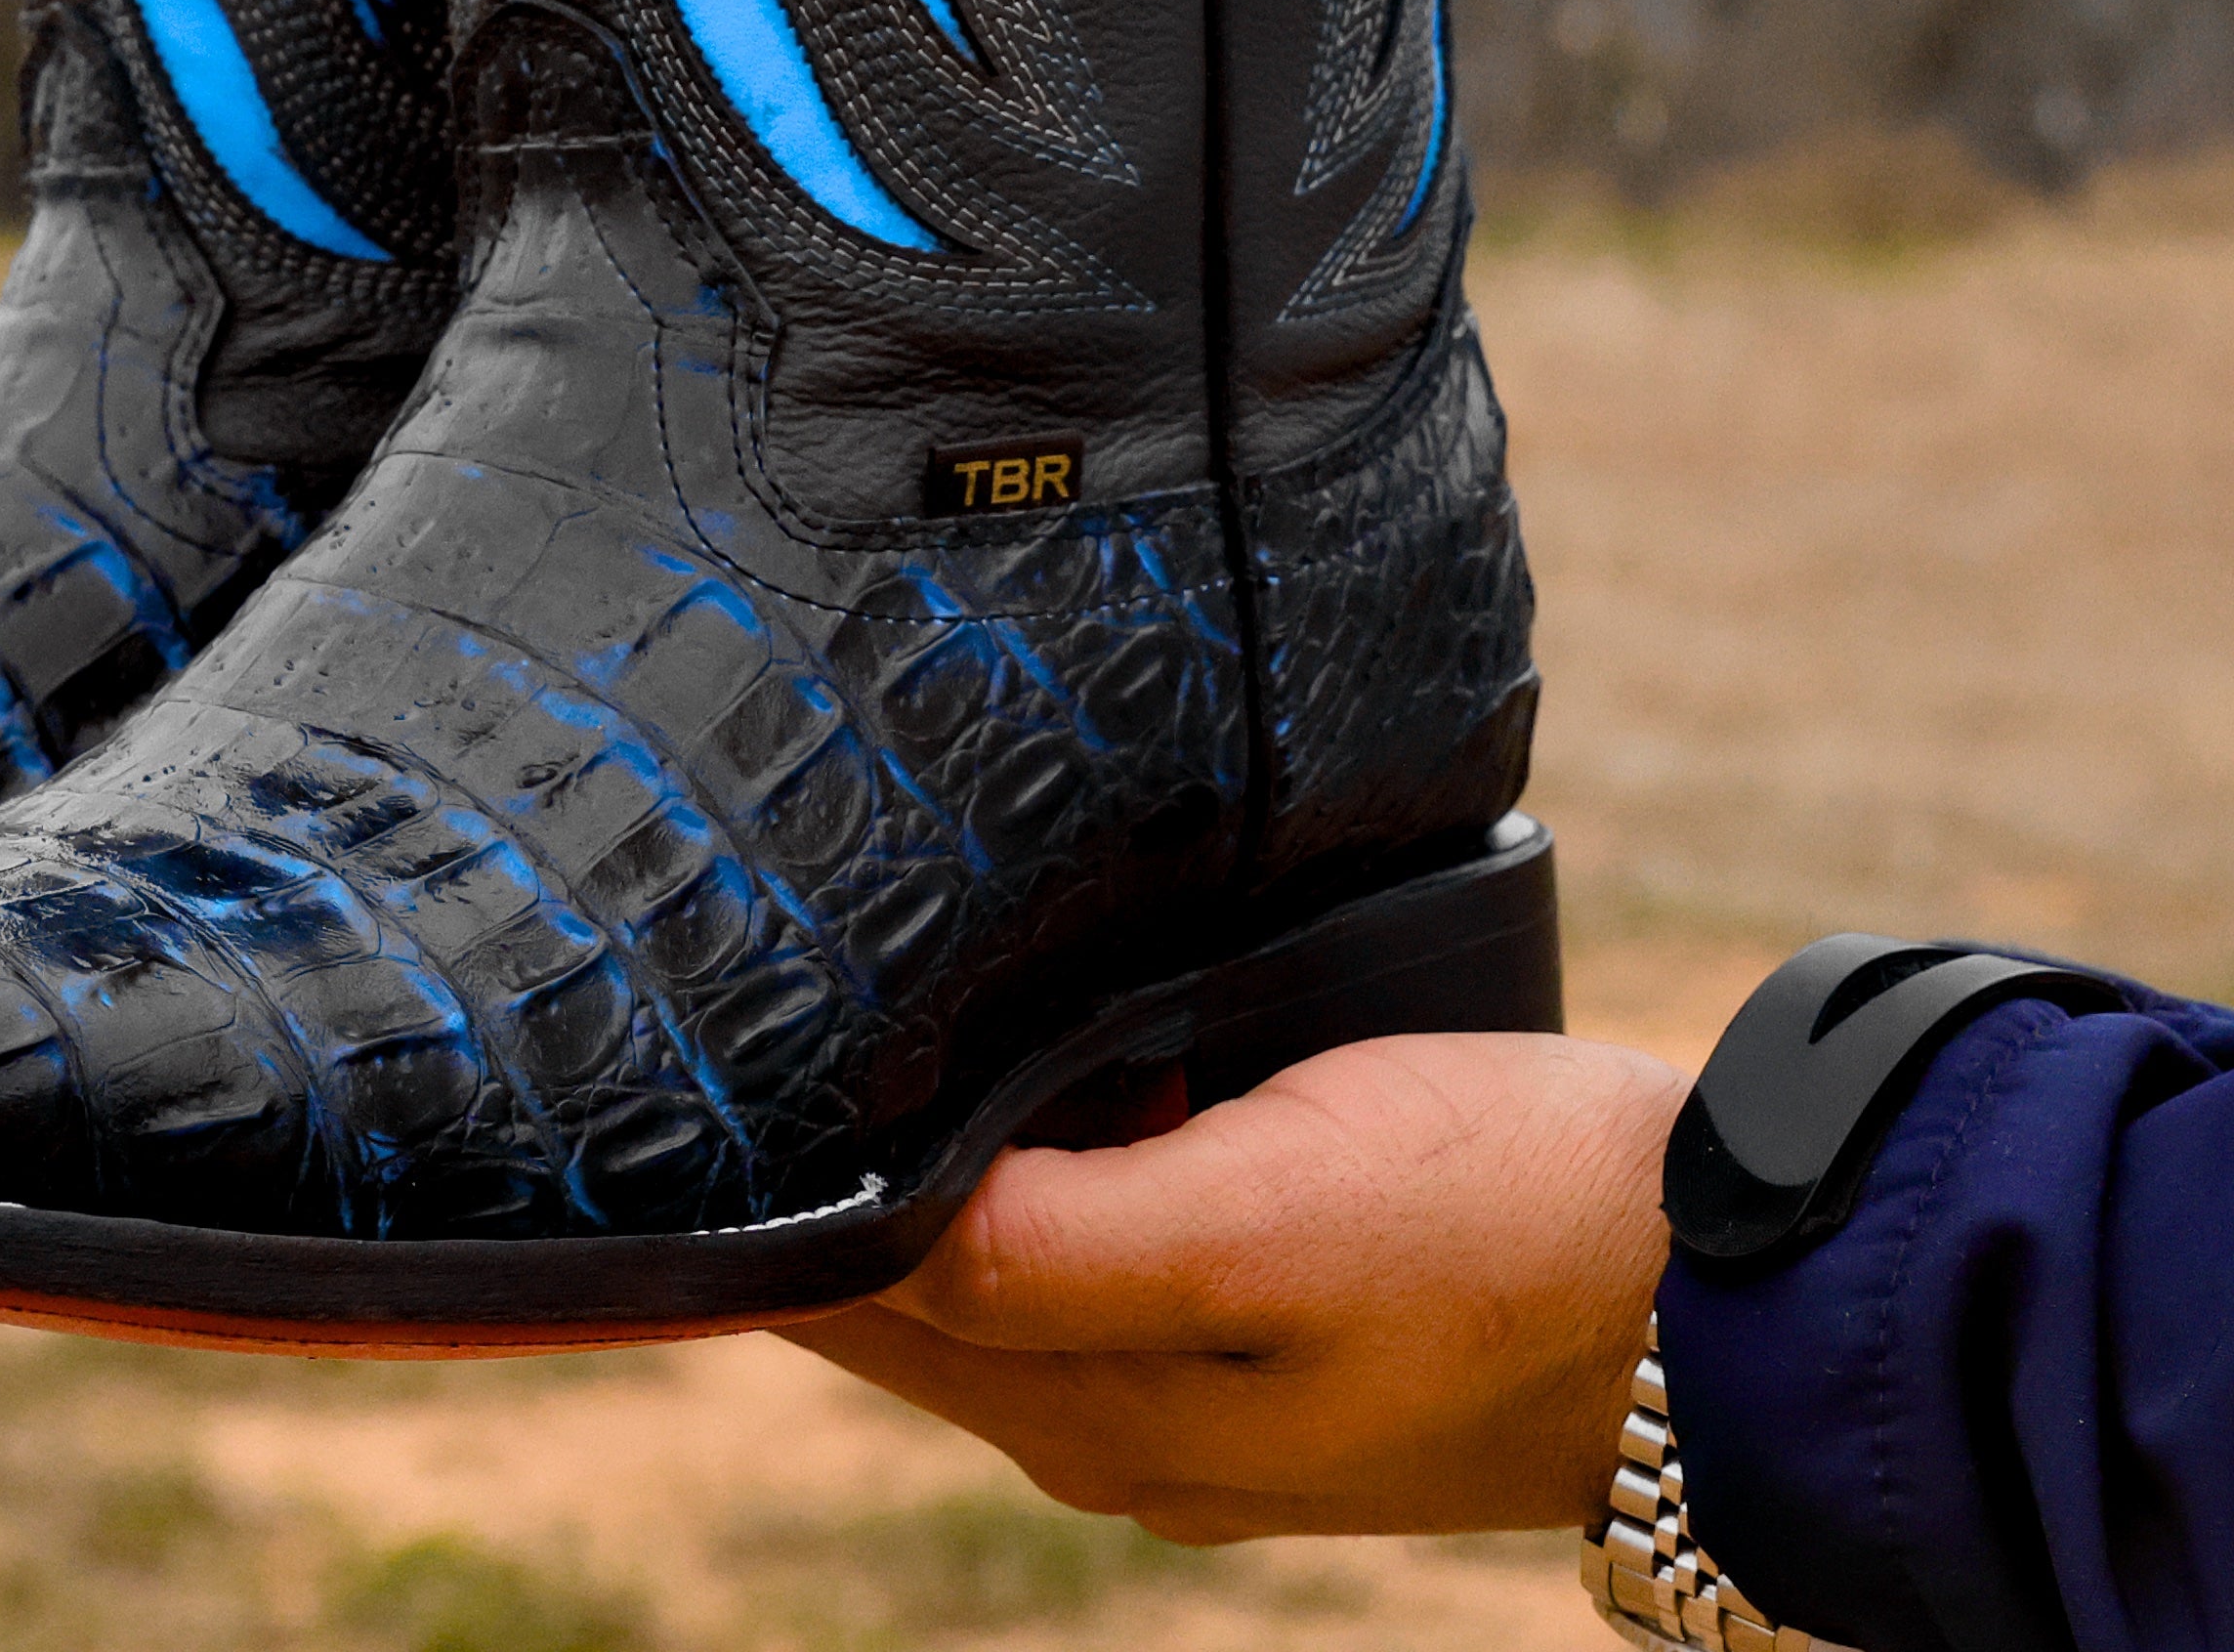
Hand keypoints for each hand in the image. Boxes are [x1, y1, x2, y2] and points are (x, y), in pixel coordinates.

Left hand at [782, 1031, 1679, 1539]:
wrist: (1728, 1297)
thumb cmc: (1505, 1233)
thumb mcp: (1265, 1220)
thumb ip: (1062, 1243)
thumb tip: (876, 1224)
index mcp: (1096, 1416)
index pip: (847, 1297)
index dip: (763, 1184)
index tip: (695, 1054)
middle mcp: (1120, 1424)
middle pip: (897, 1289)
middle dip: (823, 1167)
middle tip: (746, 1001)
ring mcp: (1197, 1386)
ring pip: (990, 1258)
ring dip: (929, 1152)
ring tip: (864, 1004)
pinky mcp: (1269, 1323)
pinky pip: (1091, 1237)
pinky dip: (1035, 1154)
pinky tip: (1037, 1058)